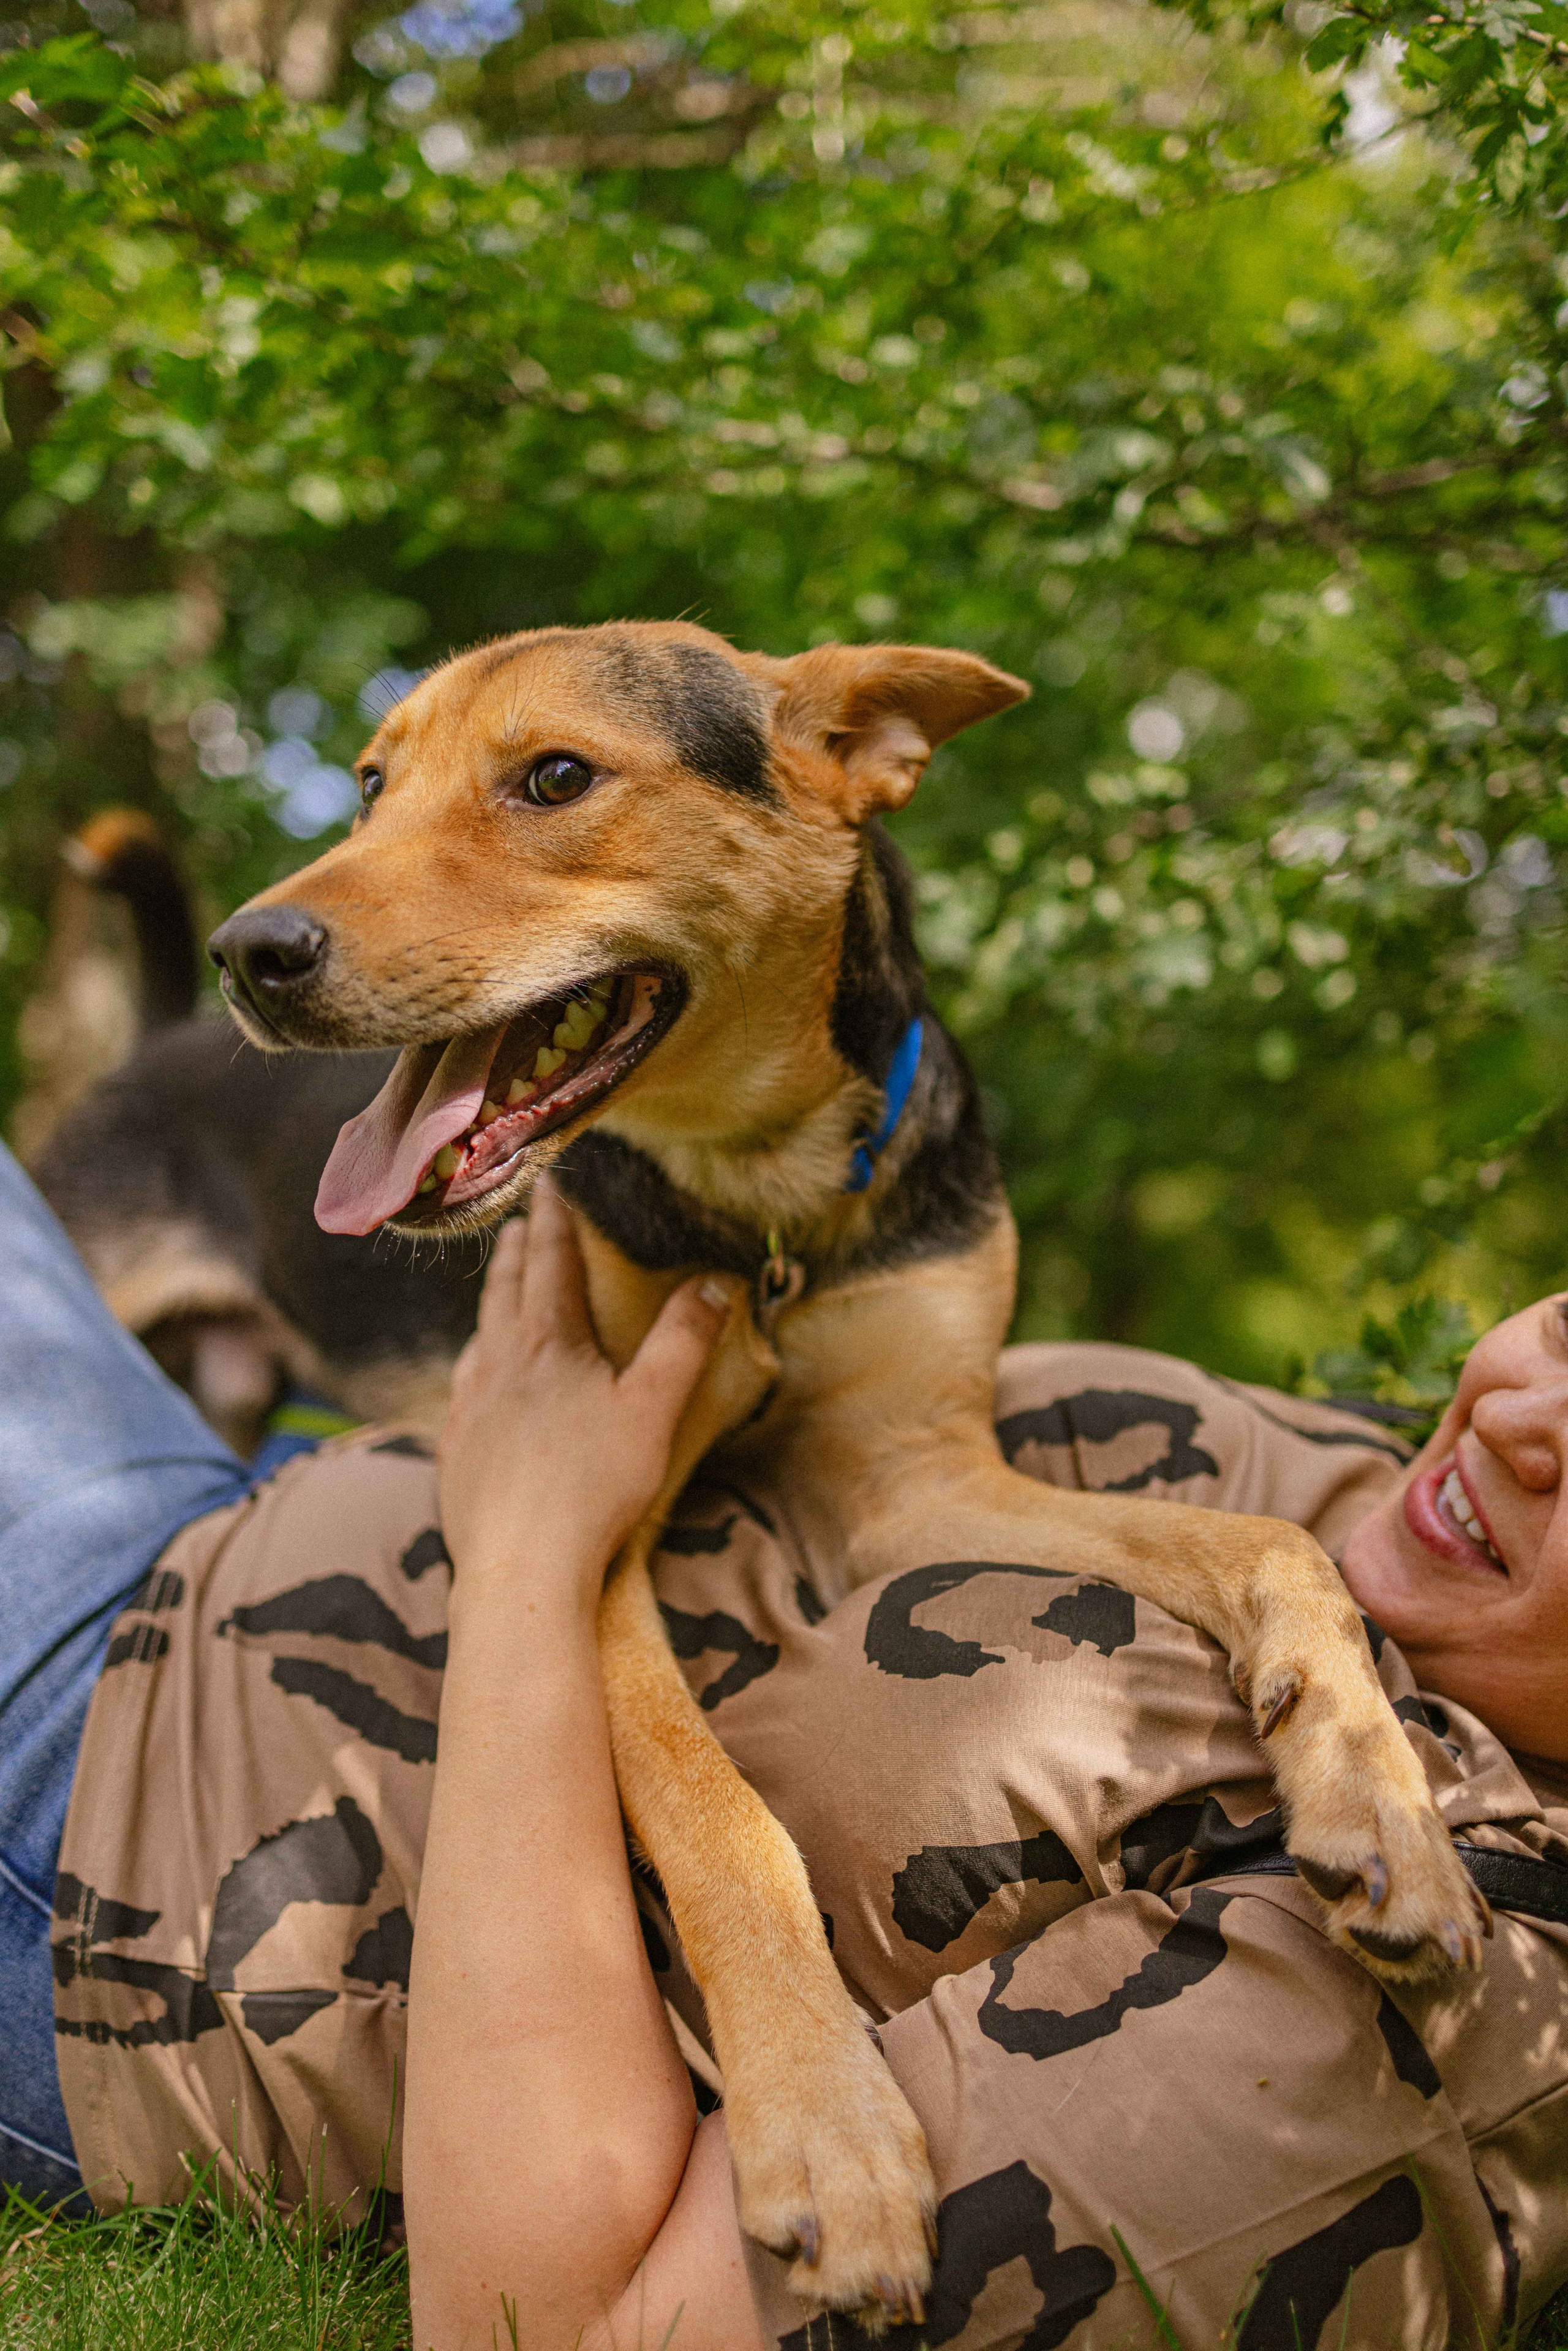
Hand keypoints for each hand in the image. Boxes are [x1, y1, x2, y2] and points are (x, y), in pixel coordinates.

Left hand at [438, 1181, 728, 1605]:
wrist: (520, 1567)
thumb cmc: (593, 1488)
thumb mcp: (653, 1410)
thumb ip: (683, 1342)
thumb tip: (714, 1280)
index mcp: (549, 1343)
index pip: (551, 1263)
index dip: (554, 1221)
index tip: (551, 1184)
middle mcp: (499, 1362)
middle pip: (505, 1289)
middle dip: (517, 1250)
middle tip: (519, 1220)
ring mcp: (470, 1405)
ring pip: (479, 1333)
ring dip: (491, 1299)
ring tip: (497, 1283)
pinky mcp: (454, 1448)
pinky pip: (461, 1385)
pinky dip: (472, 1359)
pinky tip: (474, 1373)